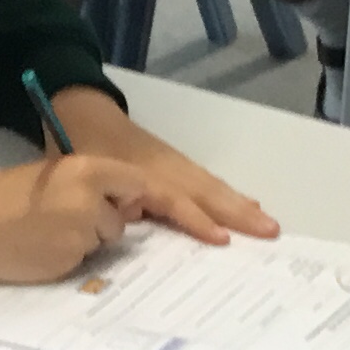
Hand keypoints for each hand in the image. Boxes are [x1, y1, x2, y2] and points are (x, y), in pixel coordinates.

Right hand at [0, 154, 156, 281]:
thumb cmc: (3, 198)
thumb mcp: (53, 176)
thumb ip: (93, 186)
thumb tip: (127, 205)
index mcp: (86, 168)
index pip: (143, 186)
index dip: (171, 208)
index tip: (207, 231)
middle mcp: (90, 198)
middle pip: (122, 218)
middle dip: (104, 221)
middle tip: (62, 218)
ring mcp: (81, 231)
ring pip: (103, 241)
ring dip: (84, 240)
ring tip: (44, 231)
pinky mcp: (70, 259)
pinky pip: (84, 259)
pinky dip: (68, 255)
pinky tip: (39, 247)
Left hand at [50, 89, 278, 245]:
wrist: (81, 109)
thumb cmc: (78, 145)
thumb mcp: (83, 172)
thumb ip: (105, 196)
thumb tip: (133, 215)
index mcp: (143, 171)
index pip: (176, 200)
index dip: (197, 220)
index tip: (222, 239)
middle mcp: (166, 166)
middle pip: (207, 191)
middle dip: (238, 212)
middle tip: (270, 231)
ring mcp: (173, 162)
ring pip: (211, 184)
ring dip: (239, 203)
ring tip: (266, 220)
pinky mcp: (174, 162)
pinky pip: (206, 179)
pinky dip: (227, 192)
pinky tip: (245, 202)